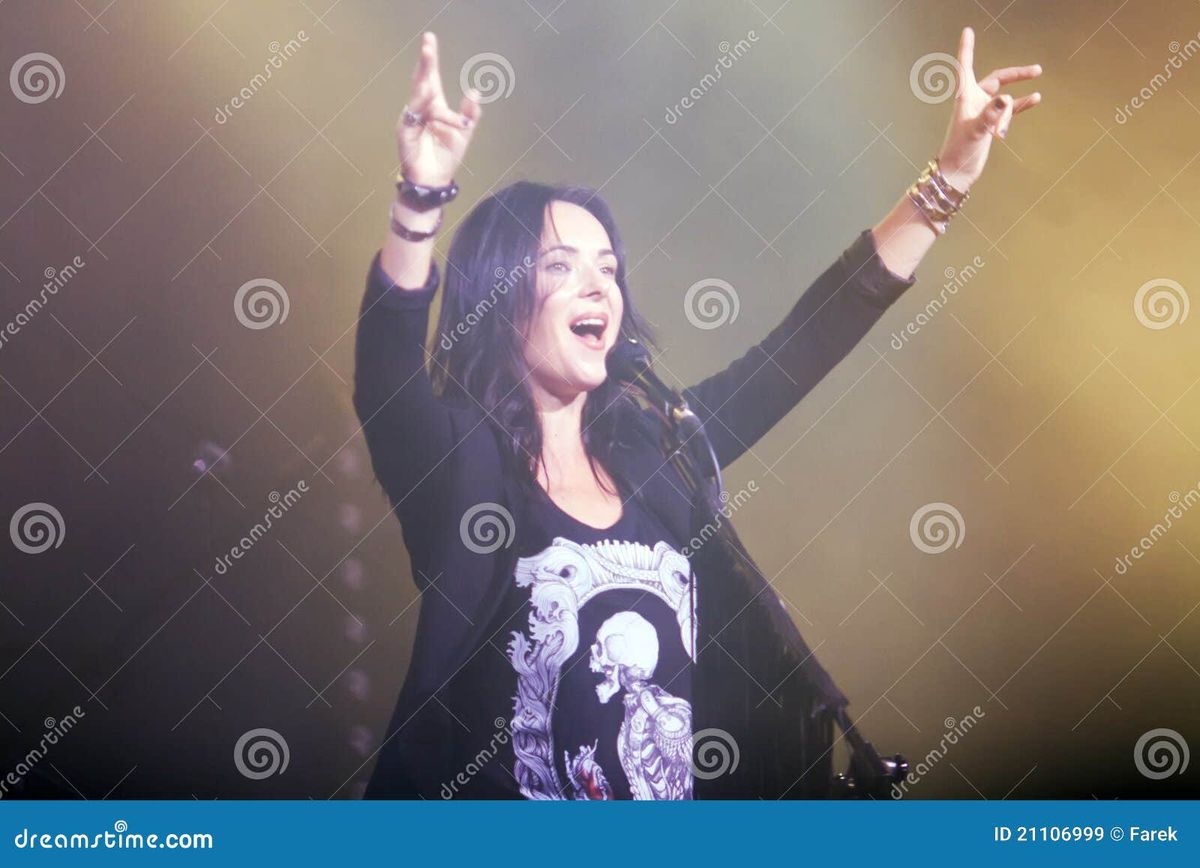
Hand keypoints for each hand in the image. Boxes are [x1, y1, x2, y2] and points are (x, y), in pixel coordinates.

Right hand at [397, 32, 481, 187]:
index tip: (430, 39)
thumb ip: (470, 113)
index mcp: (435, 106)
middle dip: (425, 62)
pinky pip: (413, 114)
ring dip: (425, 79)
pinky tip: (426, 92)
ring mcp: (411, 118)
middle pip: (422, 81)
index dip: (430, 60)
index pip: (431, 78)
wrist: (435, 180)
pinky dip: (420, 104)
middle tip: (428, 44)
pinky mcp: (405, 130)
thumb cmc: (447, 157)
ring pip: (418, 95)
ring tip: (429, 61)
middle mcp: (421, 109)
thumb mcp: (464, 133)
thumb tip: (474, 90)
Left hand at [936, 26, 1041, 192]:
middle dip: (1016, 74)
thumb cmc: (959, 151)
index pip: (965, 66)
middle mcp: (974, 101)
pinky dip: (1022, 105)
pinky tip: (1036, 98)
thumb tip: (1007, 99)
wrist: (957, 173)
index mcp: (964, 97)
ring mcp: (983, 111)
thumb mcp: (975, 131)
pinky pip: (1010, 109)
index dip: (966, 48)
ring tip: (1031, 99)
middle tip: (1036, 70)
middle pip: (997, 79)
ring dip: (1017, 99)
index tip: (967, 31)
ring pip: (1005, 97)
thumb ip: (991, 115)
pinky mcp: (991, 123)